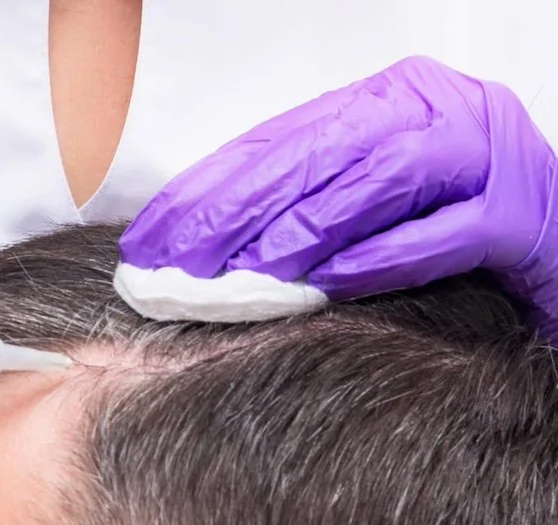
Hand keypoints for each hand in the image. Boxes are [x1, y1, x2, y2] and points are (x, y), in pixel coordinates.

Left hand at [117, 56, 557, 335]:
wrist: (556, 243)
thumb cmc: (451, 224)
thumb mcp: (368, 201)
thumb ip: (302, 203)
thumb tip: (204, 245)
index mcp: (387, 100)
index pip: (279, 139)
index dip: (209, 188)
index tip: (151, 237)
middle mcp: (436, 110)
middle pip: (321, 150)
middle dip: (240, 205)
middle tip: (181, 260)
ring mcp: (487, 153)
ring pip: (384, 176)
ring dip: (309, 225)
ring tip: (251, 270)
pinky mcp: (523, 213)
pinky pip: (449, 229)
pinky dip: (389, 254)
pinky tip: (334, 280)